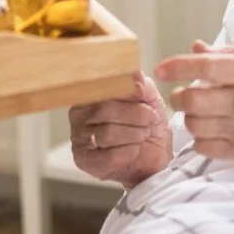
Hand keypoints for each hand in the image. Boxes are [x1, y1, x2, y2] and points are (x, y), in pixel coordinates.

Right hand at [69, 71, 172, 187]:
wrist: (156, 155)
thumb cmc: (147, 125)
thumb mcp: (150, 99)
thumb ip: (142, 84)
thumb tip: (134, 74)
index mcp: (91, 92)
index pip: (102, 87)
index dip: (127, 93)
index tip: (143, 97)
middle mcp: (78, 113)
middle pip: (105, 111)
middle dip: (135, 116)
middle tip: (149, 120)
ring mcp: (78, 137)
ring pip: (107, 133)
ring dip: (134, 135)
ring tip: (143, 135)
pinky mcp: (83, 160)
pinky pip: (108, 157)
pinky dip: (128, 153)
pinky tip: (133, 150)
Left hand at [154, 42, 233, 164]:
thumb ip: (229, 53)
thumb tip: (196, 47)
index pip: (204, 68)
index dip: (177, 66)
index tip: (161, 68)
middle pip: (192, 100)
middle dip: (179, 96)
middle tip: (182, 94)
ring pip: (195, 125)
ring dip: (189, 118)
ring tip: (197, 112)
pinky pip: (207, 148)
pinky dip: (200, 140)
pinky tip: (209, 130)